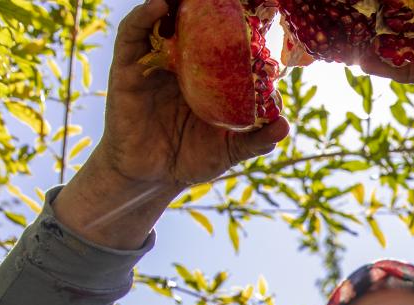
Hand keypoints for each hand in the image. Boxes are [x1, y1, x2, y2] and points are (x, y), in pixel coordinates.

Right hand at [93, 0, 288, 189]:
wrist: (153, 178)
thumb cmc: (193, 158)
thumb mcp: (231, 149)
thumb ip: (257, 139)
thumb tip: (285, 124)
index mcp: (209, 75)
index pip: (222, 39)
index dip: (233, 21)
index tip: (253, 6)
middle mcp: (182, 62)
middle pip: (191, 21)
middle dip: (204, 4)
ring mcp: (155, 62)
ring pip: (162, 20)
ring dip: (173, 0)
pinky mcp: (128, 69)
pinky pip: (133, 36)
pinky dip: (143, 17)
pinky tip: (158, 6)